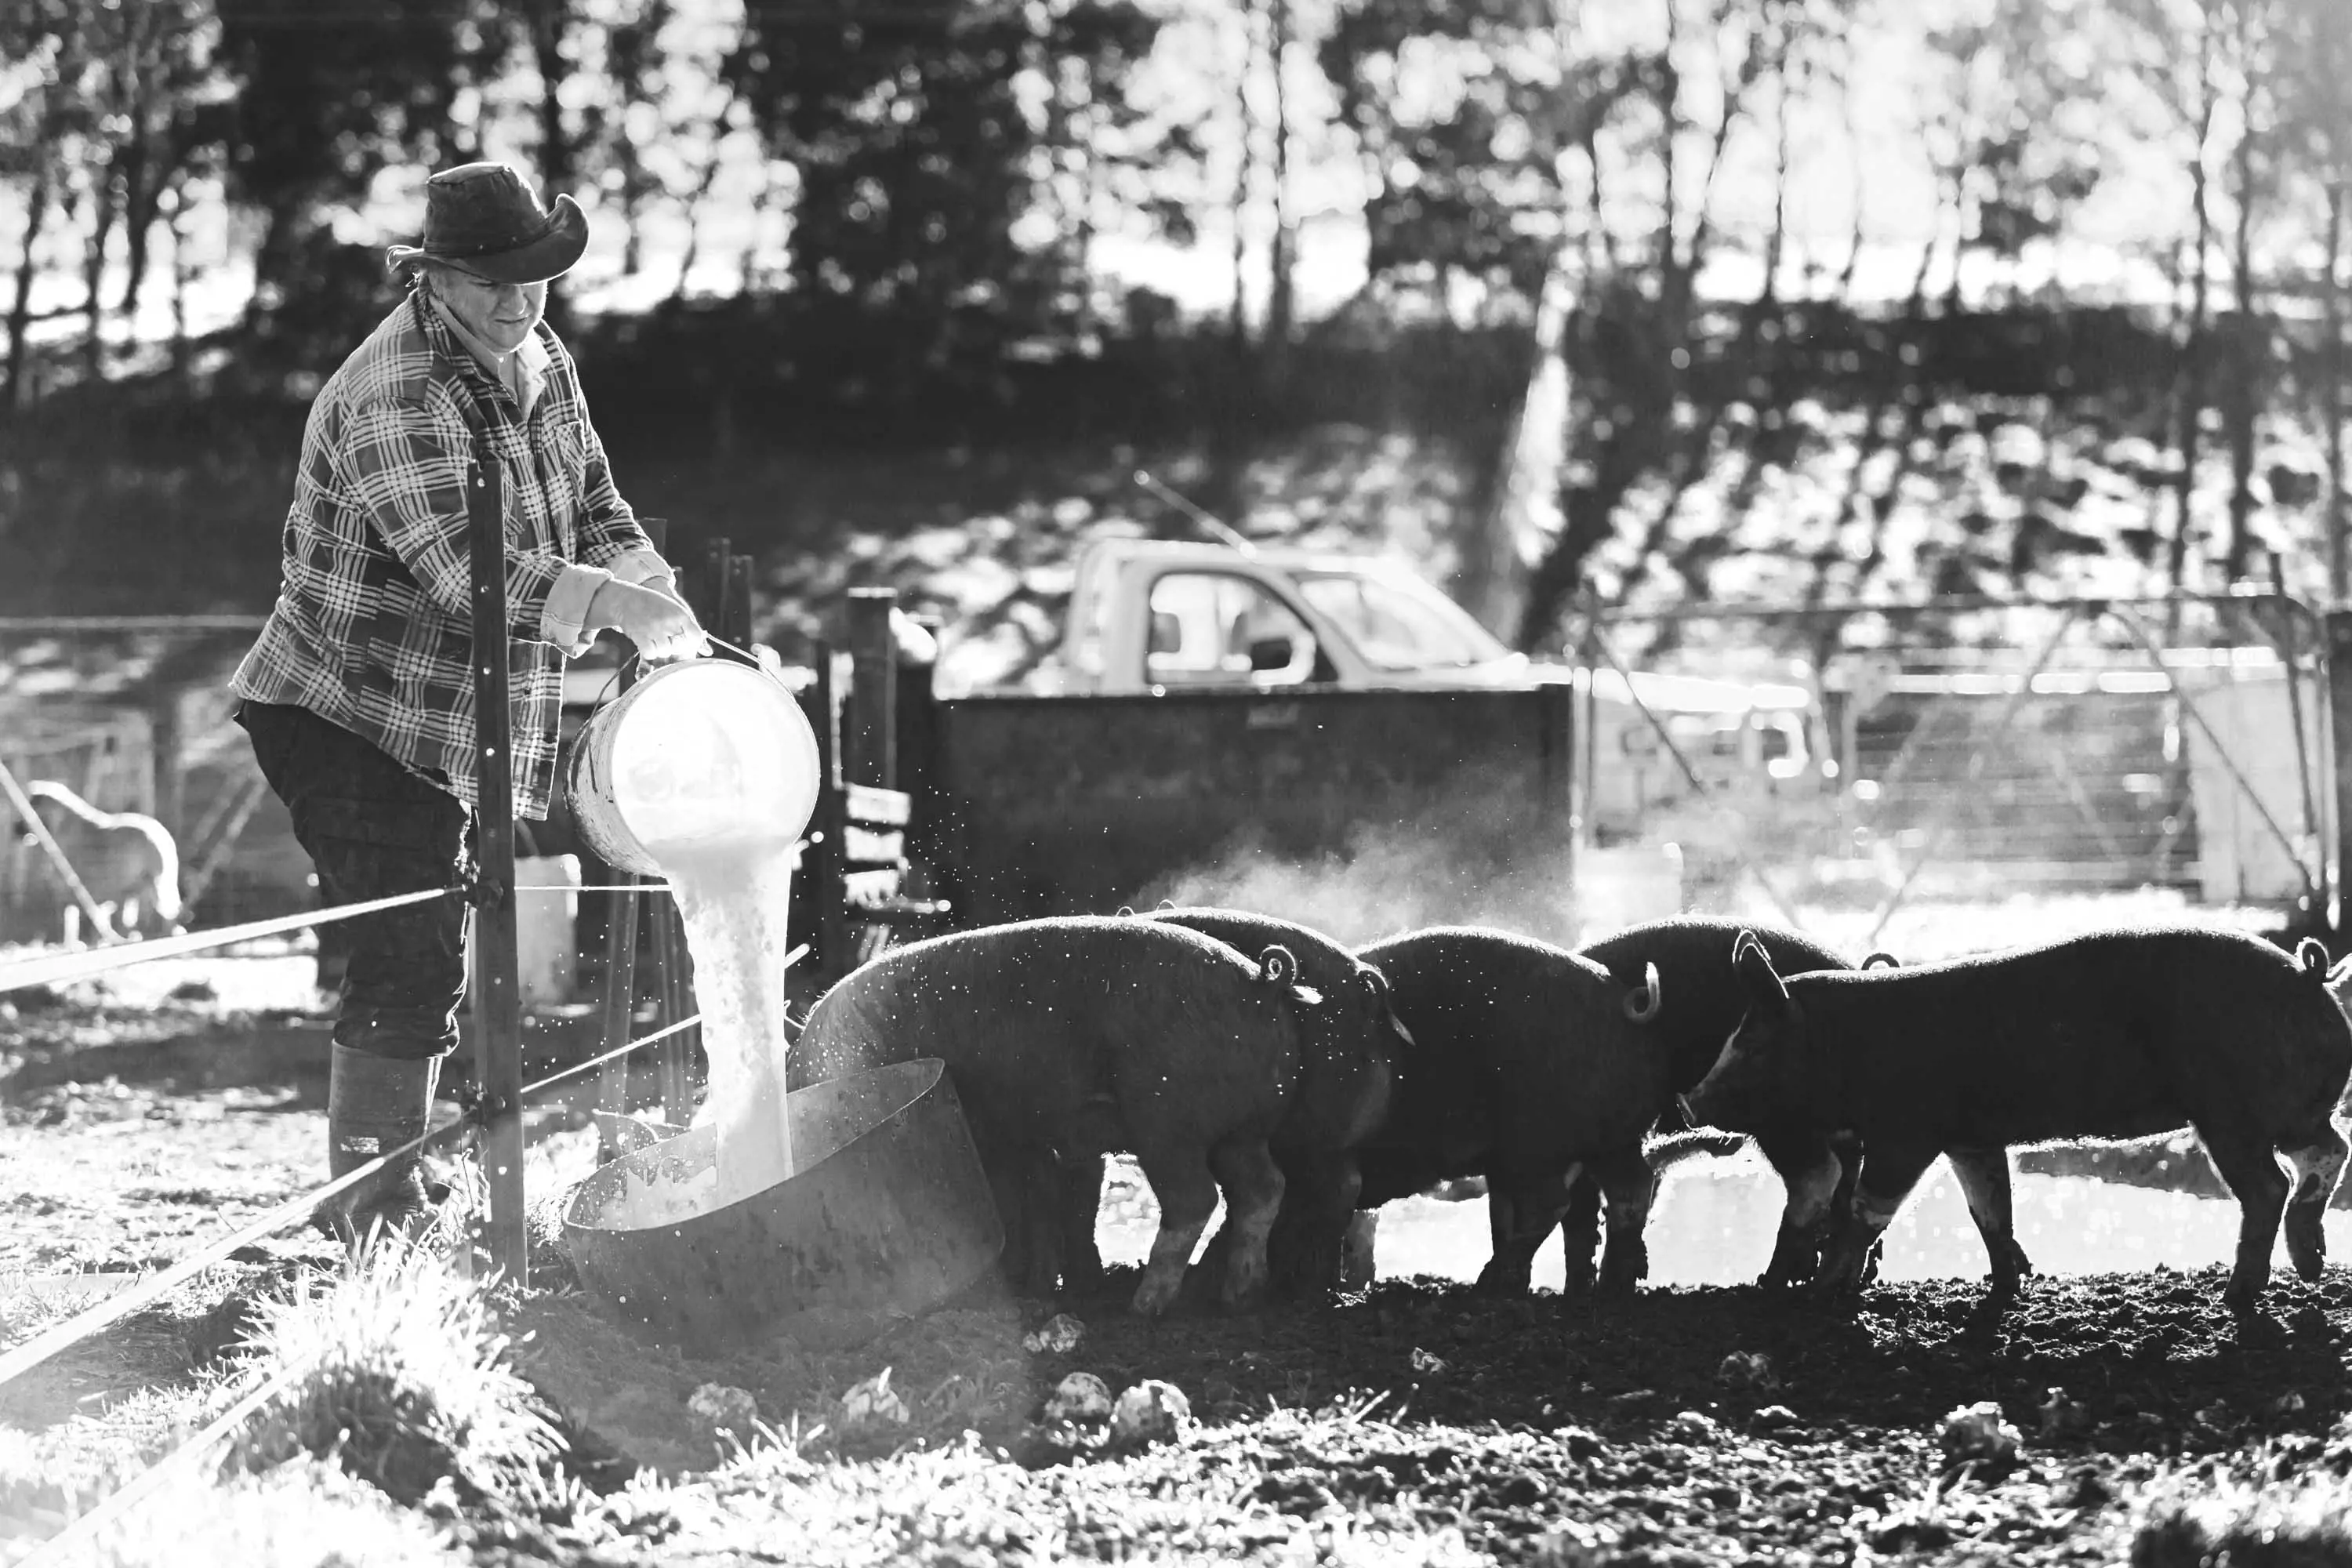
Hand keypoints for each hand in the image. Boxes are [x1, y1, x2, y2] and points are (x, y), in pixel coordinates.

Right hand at [590, 578, 708, 662]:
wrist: (626, 598)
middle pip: (680, 647)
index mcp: (681, 614)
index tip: (684, 643)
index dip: (691, 643)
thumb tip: (709, 652)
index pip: (696, 637)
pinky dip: (648, 651)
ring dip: (660, 649)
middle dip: (674, 647)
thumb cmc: (654, 605)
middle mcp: (669, 622)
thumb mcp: (675, 609)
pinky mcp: (640, 635)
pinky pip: (650, 653)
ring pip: (665, 651)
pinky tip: (646, 643)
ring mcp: (654, 629)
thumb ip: (690, 629)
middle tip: (665, 638)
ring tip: (654, 638)